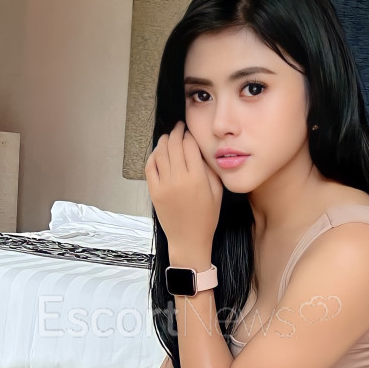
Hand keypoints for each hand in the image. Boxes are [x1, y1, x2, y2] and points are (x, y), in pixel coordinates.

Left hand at [146, 121, 222, 247]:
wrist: (189, 239)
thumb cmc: (206, 218)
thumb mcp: (217, 193)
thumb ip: (210, 170)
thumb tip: (201, 151)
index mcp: (197, 178)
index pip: (190, 146)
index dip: (190, 135)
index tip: (190, 132)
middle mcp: (179, 179)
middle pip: (174, 145)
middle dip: (177, 132)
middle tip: (179, 127)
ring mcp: (164, 185)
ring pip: (161, 153)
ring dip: (164, 141)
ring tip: (168, 136)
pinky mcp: (154, 191)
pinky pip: (150, 167)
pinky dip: (153, 155)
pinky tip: (158, 151)